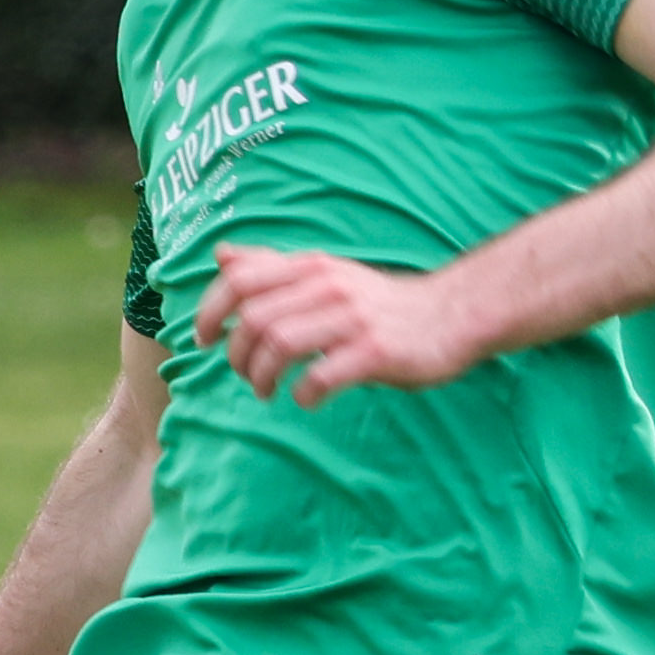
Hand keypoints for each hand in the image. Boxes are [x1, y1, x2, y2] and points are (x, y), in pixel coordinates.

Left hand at [193, 245, 482, 402]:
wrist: (452, 314)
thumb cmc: (380, 302)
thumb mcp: (326, 274)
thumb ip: (273, 267)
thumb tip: (221, 255)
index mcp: (311, 267)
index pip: (240, 279)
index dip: (210, 310)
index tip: (203, 339)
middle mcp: (328, 287)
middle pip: (254, 318)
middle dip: (236, 353)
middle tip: (244, 375)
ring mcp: (353, 320)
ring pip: (280, 345)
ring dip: (262, 376)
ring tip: (266, 391)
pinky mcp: (376, 353)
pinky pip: (321, 376)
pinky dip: (304, 394)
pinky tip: (307, 399)